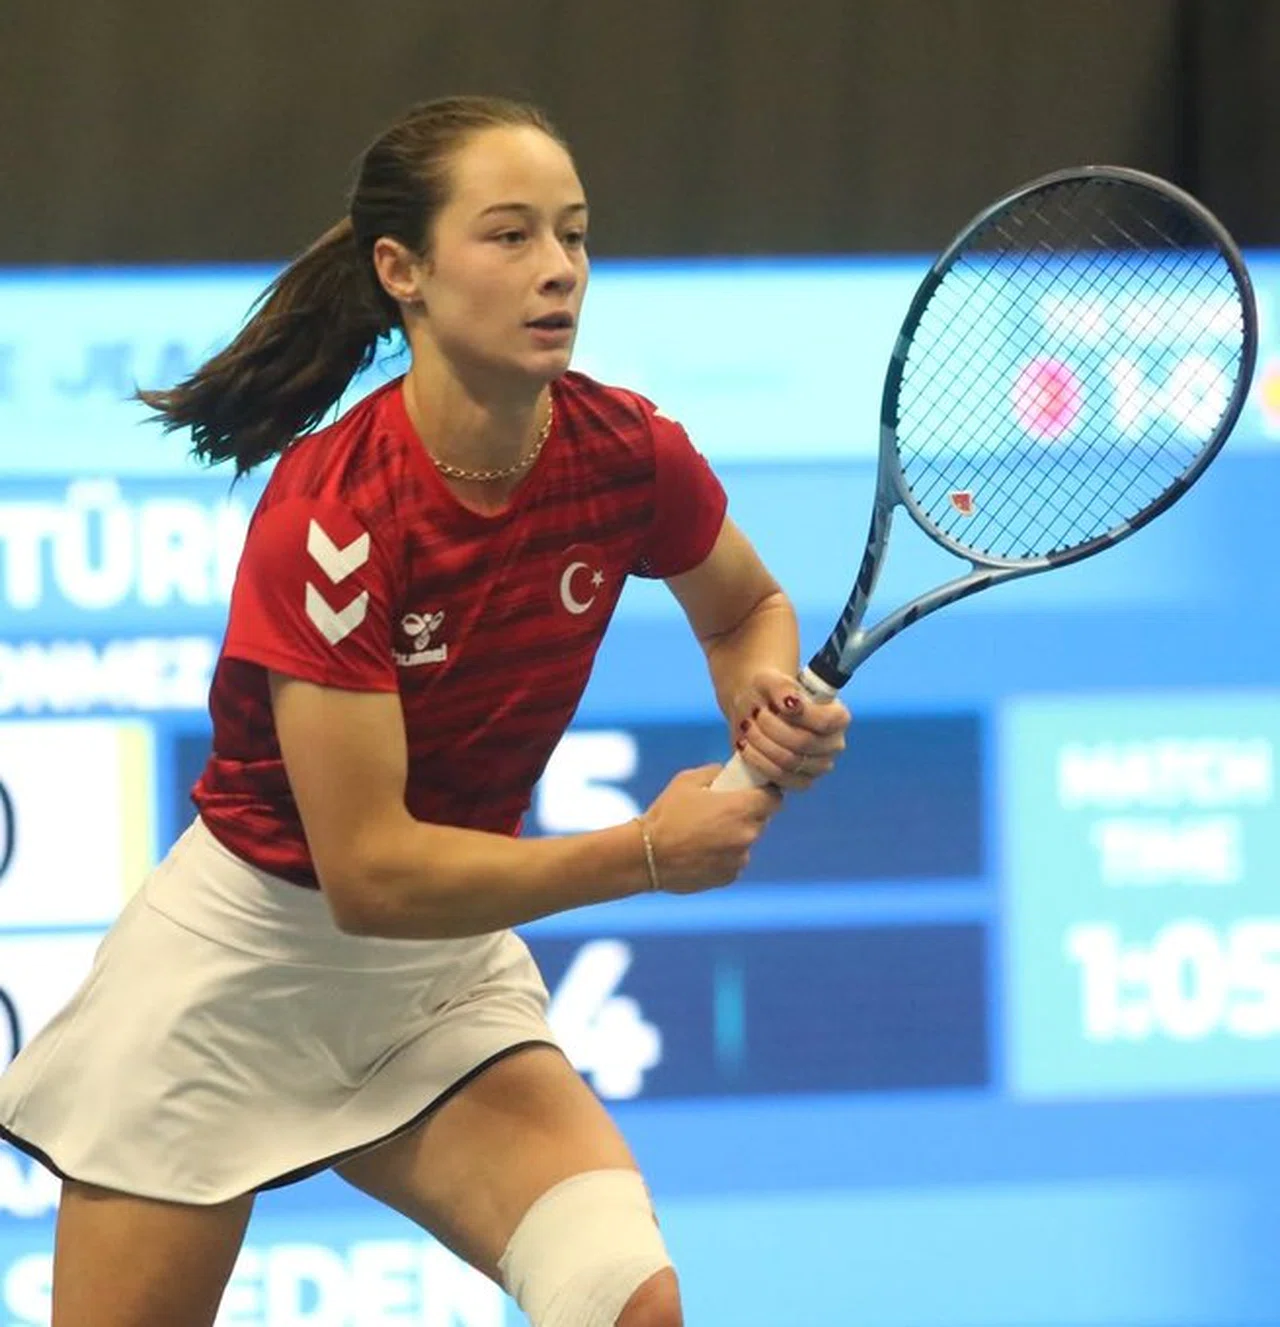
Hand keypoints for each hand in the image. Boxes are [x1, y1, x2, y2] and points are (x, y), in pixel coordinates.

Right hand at [642, 764, 781, 893]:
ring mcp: (739, 859)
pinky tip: (699, 851)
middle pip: (760, 820)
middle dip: (746, 814)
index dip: (765, 793)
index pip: (774, 798)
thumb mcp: (687, 780)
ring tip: (704, 834)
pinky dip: (723, 856)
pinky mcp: (729, 877)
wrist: (647, 856)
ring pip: (745, 842)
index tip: (753, 791)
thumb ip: (716, 772)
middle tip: (720, 811)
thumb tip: (728, 774)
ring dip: (734, 836)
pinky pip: (733, 861)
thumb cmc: (666, 814)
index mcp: (741, 808)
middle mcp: (747, 835)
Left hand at [731, 668, 850, 791]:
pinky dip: (758, 762)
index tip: (778, 704)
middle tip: (755, 713)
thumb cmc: (769, 693)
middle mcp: (833, 744)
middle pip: (803, 742)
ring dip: (761, 743)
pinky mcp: (801, 781)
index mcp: (838, 717)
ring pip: (789, 762)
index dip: (799, 714)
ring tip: (748, 726)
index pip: (826, 721)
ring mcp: (819, 766)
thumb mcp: (772, 680)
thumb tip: (791, 703)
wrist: (755, 710)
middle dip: (771, 727)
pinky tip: (746, 746)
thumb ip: (782, 687)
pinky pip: (780, 778)